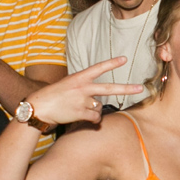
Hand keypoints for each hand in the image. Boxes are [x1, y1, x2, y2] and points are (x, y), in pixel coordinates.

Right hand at [24, 57, 142, 125]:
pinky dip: (92, 120)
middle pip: (109, 88)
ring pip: (100, 107)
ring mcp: (82, 101)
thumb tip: (98, 104)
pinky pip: (95, 118)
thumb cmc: (54, 96)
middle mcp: (82, 88)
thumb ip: (85, 90)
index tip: (124, 59)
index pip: (98, 68)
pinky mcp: (80, 113)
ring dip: (94, 110)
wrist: (39, 107)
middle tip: (141, 88)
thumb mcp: (69, 85)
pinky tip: (81, 117)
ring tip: (79, 109)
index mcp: (79, 77)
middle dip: (126, 89)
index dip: (112, 63)